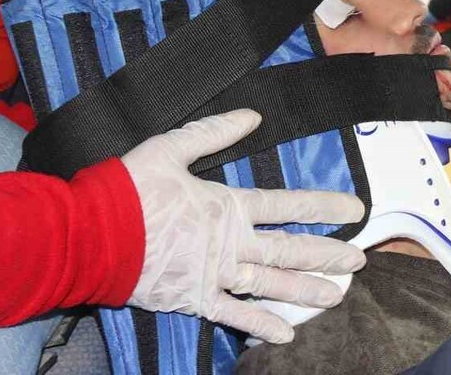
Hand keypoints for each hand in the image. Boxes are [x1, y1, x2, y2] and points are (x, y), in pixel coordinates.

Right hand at [122, 110, 366, 342]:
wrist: (91, 234)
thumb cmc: (129, 188)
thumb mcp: (172, 148)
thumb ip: (215, 132)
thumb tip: (252, 116)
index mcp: (228, 206)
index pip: (288, 205)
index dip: (324, 207)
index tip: (354, 209)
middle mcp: (230, 244)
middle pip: (290, 250)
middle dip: (327, 254)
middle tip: (359, 259)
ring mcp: (214, 275)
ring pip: (270, 285)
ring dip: (305, 291)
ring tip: (336, 296)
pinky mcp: (193, 299)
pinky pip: (233, 315)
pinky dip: (260, 325)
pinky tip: (285, 334)